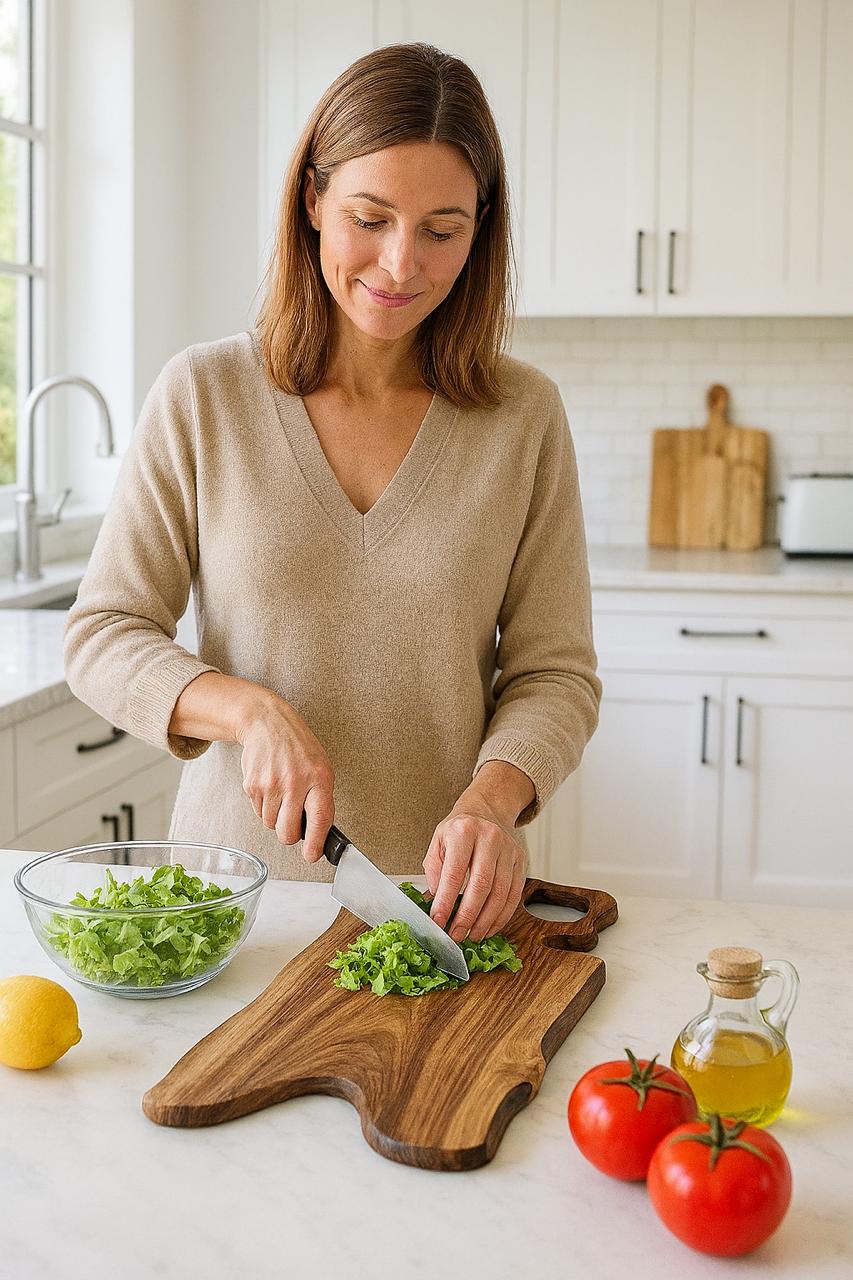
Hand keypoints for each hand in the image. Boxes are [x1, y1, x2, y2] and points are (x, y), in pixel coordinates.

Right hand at [236, 690, 334, 861]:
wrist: (267, 723)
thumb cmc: (298, 747)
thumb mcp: (321, 767)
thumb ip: (321, 799)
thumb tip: (319, 833)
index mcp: (319, 778)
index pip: (320, 819)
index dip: (315, 844)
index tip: (312, 856)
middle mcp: (295, 782)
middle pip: (288, 833)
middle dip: (290, 835)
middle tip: (293, 823)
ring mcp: (271, 784)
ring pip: (271, 825)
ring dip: (276, 817)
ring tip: (282, 795)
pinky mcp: (252, 785)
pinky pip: (258, 813)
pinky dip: (264, 806)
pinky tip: (270, 787)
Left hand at [423, 795, 526, 942]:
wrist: (487, 810)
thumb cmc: (460, 829)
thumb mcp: (438, 841)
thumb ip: (434, 870)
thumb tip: (436, 900)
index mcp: (464, 831)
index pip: (454, 873)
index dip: (445, 901)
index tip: (438, 921)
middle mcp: (489, 838)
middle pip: (481, 885)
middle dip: (467, 916)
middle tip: (456, 934)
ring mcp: (508, 850)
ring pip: (500, 893)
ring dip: (485, 920)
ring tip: (472, 935)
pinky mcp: (520, 861)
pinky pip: (514, 895)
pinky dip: (502, 916)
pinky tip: (490, 927)